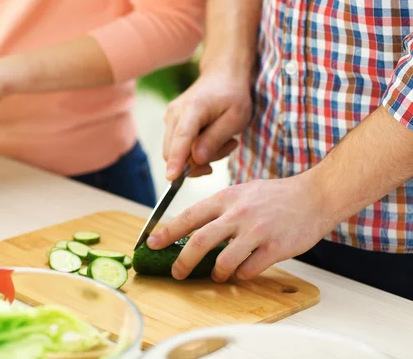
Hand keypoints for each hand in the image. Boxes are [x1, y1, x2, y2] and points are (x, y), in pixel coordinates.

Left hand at [146, 173, 333, 281]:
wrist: (316, 195)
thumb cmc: (277, 195)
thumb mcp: (243, 192)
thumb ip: (220, 208)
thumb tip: (195, 227)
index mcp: (226, 198)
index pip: (188, 216)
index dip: (166, 232)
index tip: (151, 243)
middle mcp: (238, 214)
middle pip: (199, 241)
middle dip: (182, 262)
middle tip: (176, 273)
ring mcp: (256, 231)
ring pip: (223, 261)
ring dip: (215, 273)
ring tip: (216, 275)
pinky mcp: (275, 248)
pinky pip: (249, 270)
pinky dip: (241, 274)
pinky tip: (243, 271)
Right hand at [163, 70, 252, 180]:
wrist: (223, 74)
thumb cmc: (233, 95)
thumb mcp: (235, 119)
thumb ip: (215, 140)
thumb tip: (196, 159)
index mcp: (192, 109)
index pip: (181, 139)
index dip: (176, 161)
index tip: (172, 179)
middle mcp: (174, 113)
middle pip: (174, 152)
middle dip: (197, 161)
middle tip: (227, 148)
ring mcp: (170, 118)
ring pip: (176, 152)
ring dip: (199, 156)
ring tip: (224, 141)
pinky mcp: (171, 123)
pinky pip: (178, 147)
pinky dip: (195, 150)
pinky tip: (213, 137)